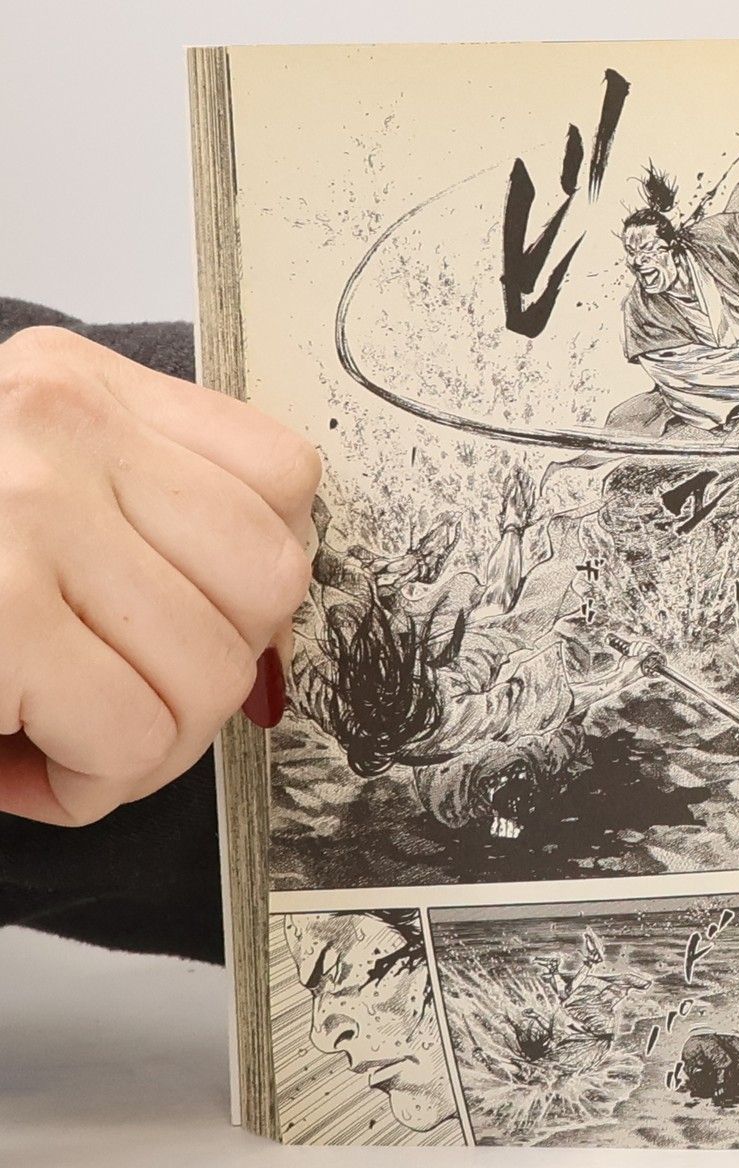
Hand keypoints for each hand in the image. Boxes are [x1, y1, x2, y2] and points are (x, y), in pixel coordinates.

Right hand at [0, 327, 318, 824]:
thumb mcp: (26, 499)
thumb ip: (147, 523)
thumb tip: (268, 635)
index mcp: (70, 383)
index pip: (282, 481)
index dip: (248, 585)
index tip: (173, 622)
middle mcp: (53, 423)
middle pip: (269, 584)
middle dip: (205, 676)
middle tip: (110, 697)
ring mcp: (22, 510)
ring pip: (213, 675)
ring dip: (143, 744)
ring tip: (49, 731)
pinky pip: (133, 737)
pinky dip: (86, 784)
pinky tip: (12, 758)